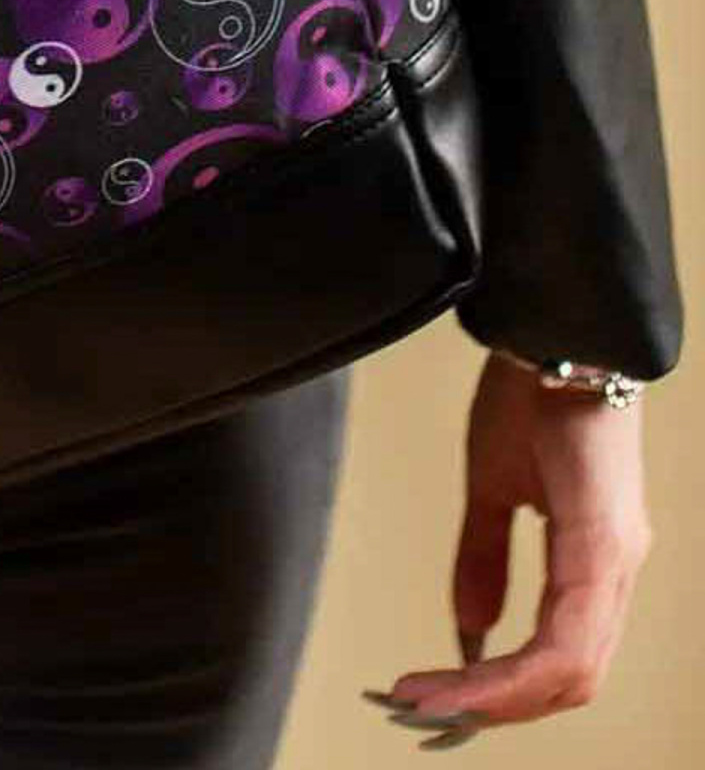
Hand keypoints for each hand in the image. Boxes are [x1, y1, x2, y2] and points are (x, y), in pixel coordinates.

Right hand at [364, 351, 653, 743]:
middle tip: (424, 712)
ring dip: (497, 699)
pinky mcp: (604, 544)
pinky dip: (514, 670)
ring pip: (571, 673)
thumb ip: (485, 557)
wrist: (555, 327)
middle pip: (567, 682)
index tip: (434, 698)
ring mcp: (615, 560)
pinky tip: (468, 670)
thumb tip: (471, 631)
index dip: (498, 691)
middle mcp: (616, 570)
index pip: (559, 661)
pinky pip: (568, 639)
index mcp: (595, 560)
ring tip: (433, 702)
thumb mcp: (496, 484)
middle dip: (491, 708)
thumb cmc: (531, 395)